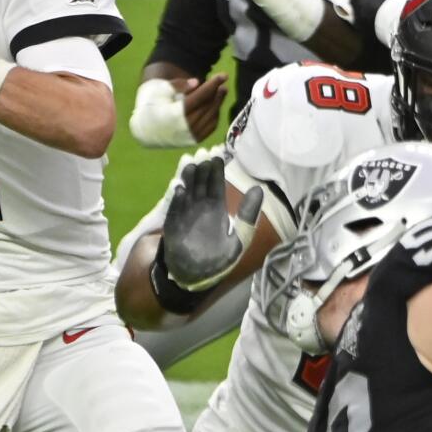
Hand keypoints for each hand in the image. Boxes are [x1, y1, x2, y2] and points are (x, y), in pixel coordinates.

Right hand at [129, 74, 227, 146]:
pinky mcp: (193, 141)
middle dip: (217, 93)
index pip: (199, 97)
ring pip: (210, 117)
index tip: (223, 75)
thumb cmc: (152, 105)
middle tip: (222, 82)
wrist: (146, 130)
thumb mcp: (160, 90)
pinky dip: (215, 115)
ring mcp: (189, 136)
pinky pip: (210, 127)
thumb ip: (178, 85)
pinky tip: (215, 105)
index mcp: (174, 114)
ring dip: (218, 103)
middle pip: (207, 107)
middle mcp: (184, 128)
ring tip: (221, 91)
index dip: (212, 85)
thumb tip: (197, 82)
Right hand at [162, 157, 263, 291]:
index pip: (216, 184)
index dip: (216, 170)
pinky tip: (180, 189)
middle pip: (200, 183)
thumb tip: (258, 189)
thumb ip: (248, 215)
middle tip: (202, 154)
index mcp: (216, 208)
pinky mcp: (173, 226)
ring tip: (189, 164)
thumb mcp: (239, 238)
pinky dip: (177, 201)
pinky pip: (174, 211)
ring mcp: (185, 215)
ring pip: (186, 192)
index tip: (217, 154)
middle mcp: (199, 207)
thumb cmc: (219, 259)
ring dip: (187, 178)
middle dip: (201, 169)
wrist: (198, 277)